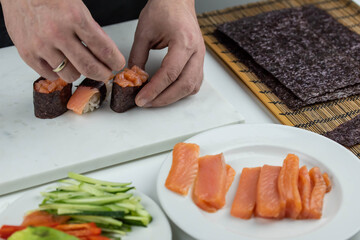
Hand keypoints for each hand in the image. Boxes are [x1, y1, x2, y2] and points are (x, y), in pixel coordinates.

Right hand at [1, 0, 124, 81]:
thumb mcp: (77, 6)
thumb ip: (91, 29)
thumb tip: (107, 52)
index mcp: (74, 17)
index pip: (103, 49)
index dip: (115, 61)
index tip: (118, 64)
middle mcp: (57, 33)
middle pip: (89, 68)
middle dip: (102, 74)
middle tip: (105, 72)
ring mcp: (40, 45)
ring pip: (70, 75)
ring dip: (79, 72)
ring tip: (78, 63)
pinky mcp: (27, 53)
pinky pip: (51, 75)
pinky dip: (59, 72)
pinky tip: (60, 62)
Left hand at [129, 0, 204, 106]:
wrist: (177, 0)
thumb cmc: (164, 9)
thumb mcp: (144, 32)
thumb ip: (138, 56)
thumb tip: (133, 77)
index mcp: (184, 41)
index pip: (170, 73)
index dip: (155, 89)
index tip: (141, 99)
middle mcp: (197, 51)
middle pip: (184, 84)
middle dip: (164, 98)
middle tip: (146, 103)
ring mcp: (201, 56)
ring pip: (192, 86)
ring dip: (174, 97)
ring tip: (155, 100)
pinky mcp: (199, 60)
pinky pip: (195, 82)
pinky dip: (182, 91)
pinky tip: (169, 92)